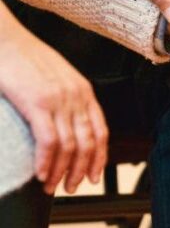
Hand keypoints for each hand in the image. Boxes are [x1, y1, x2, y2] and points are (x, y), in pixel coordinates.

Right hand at [0, 3, 107, 194]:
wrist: (10, 41)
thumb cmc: (31, 59)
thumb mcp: (61, 77)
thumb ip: (70, 98)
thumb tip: (69, 124)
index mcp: (85, 91)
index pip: (101, 131)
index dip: (99, 157)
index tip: (94, 175)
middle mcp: (77, 97)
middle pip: (88, 142)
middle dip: (82, 170)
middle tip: (73, 186)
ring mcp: (59, 100)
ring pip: (70, 146)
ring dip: (63, 171)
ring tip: (54, 186)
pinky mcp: (38, 103)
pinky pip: (49, 141)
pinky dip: (47, 162)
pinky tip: (41, 174)